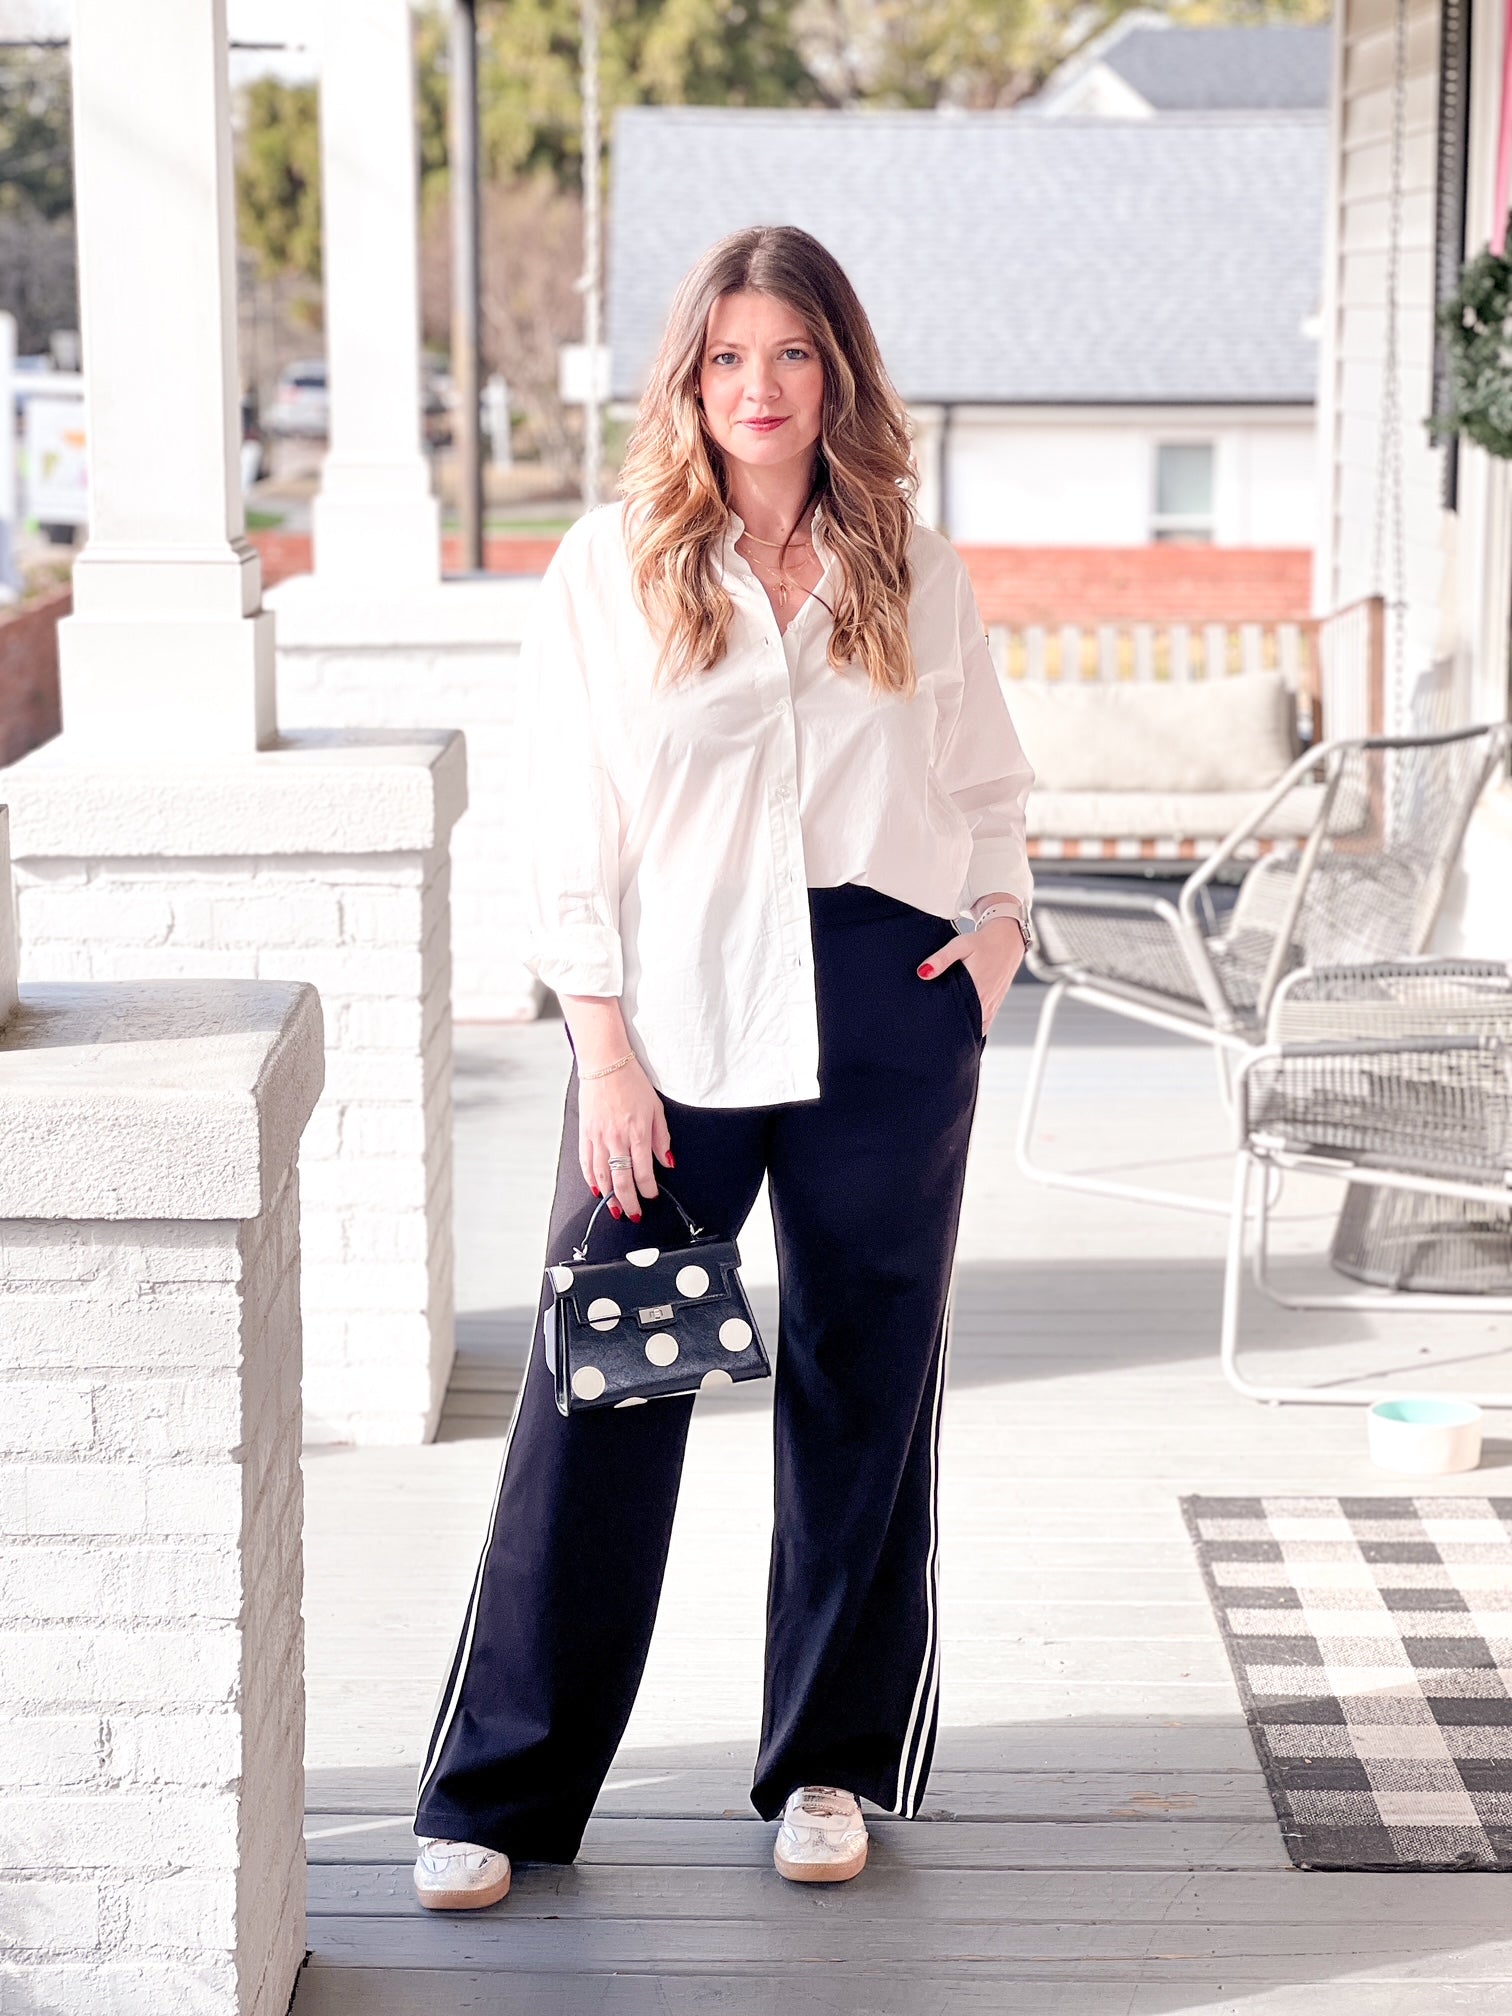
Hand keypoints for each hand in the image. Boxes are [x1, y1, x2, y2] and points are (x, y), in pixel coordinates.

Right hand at [579, 1057, 672, 1223]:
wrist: (605, 1063)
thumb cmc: (632, 1082)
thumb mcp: (655, 1108)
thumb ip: (661, 1138)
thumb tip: (667, 1162)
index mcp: (637, 1133)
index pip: (643, 1172)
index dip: (648, 1190)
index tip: (651, 1198)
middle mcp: (616, 1138)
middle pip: (621, 1180)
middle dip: (628, 1202)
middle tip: (633, 1215)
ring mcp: (598, 1137)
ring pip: (602, 1176)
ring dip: (608, 1196)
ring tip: (614, 1209)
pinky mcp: (585, 1133)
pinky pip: (586, 1162)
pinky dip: (591, 1178)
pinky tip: (596, 1188)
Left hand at [916, 918, 1025, 1035]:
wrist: (1008, 938)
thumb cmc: (982, 941)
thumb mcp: (960, 945)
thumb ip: (941, 959)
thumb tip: (923, 973)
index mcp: (976, 987)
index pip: (959, 1015)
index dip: (946, 1025)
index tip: (932, 1032)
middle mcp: (986, 998)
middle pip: (967, 1023)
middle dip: (952, 1032)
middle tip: (935, 1040)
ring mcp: (992, 1002)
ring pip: (978, 1025)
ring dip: (965, 1031)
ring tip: (947, 1040)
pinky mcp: (996, 1001)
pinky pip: (986, 1021)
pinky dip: (977, 1028)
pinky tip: (966, 1034)